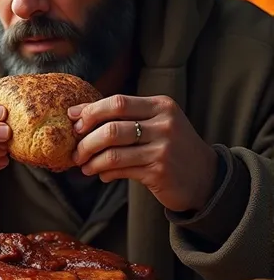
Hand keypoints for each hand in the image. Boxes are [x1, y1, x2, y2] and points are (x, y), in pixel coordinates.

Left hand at [69, 94, 217, 212]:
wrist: (206, 177)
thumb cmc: (173, 148)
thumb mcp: (158, 124)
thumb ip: (126, 118)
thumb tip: (78, 116)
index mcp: (161, 106)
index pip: (118, 102)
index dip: (91, 111)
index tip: (73, 121)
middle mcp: (164, 124)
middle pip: (111, 128)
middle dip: (86, 140)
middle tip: (75, 150)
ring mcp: (163, 148)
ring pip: (113, 152)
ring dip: (92, 160)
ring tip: (84, 166)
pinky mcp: (159, 171)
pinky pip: (121, 170)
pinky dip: (105, 173)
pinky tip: (101, 175)